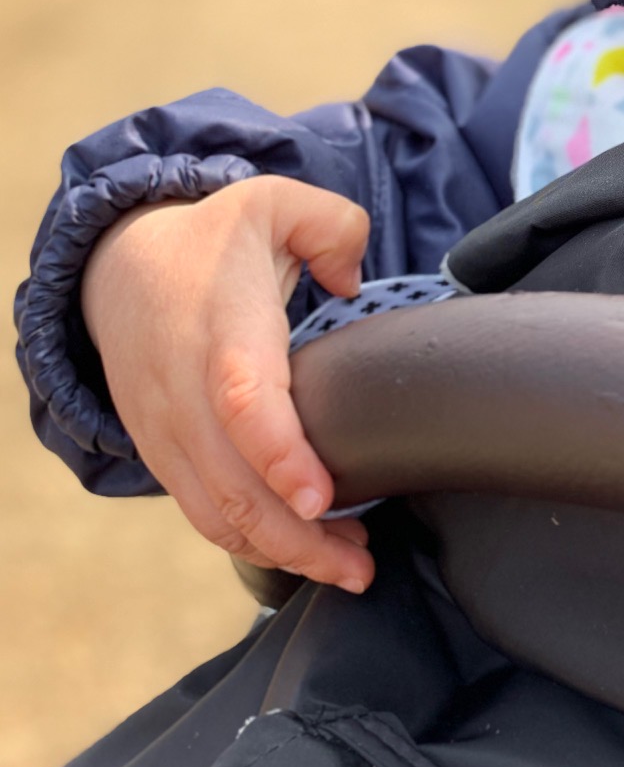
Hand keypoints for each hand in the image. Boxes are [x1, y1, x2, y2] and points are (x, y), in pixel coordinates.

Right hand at [81, 177, 374, 590]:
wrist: (119, 269)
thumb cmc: (212, 242)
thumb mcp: (274, 201)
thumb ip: (333, 225)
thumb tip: (353, 278)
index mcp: (220, 327)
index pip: (243, 402)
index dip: (280, 456)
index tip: (320, 498)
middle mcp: (185, 389)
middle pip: (231, 484)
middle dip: (297, 537)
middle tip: (362, 565)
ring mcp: (167, 430)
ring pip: (215, 514)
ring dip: (282, 551)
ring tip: (348, 565)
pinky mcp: (162, 454)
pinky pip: (202, 513)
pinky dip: (251, 542)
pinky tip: (303, 547)